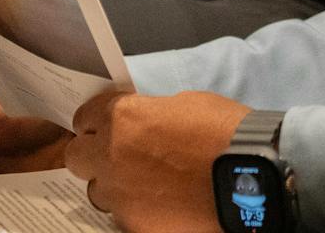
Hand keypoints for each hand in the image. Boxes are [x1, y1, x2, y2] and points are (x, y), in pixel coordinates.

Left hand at [66, 91, 248, 231]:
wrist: (248, 176)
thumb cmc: (221, 129)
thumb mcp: (183, 103)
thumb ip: (149, 113)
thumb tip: (142, 124)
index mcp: (121, 118)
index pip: (84, 117)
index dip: (95, 120)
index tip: (105, 124)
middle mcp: (110, 157)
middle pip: (76, 156)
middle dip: (92, 152)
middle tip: (116, 153)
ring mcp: (120, 197)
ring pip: (96, 191)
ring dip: (111, 184)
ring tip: (141, 183)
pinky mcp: (134, 227)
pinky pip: (121, 216)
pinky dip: (134, 209)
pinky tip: (158, 203)